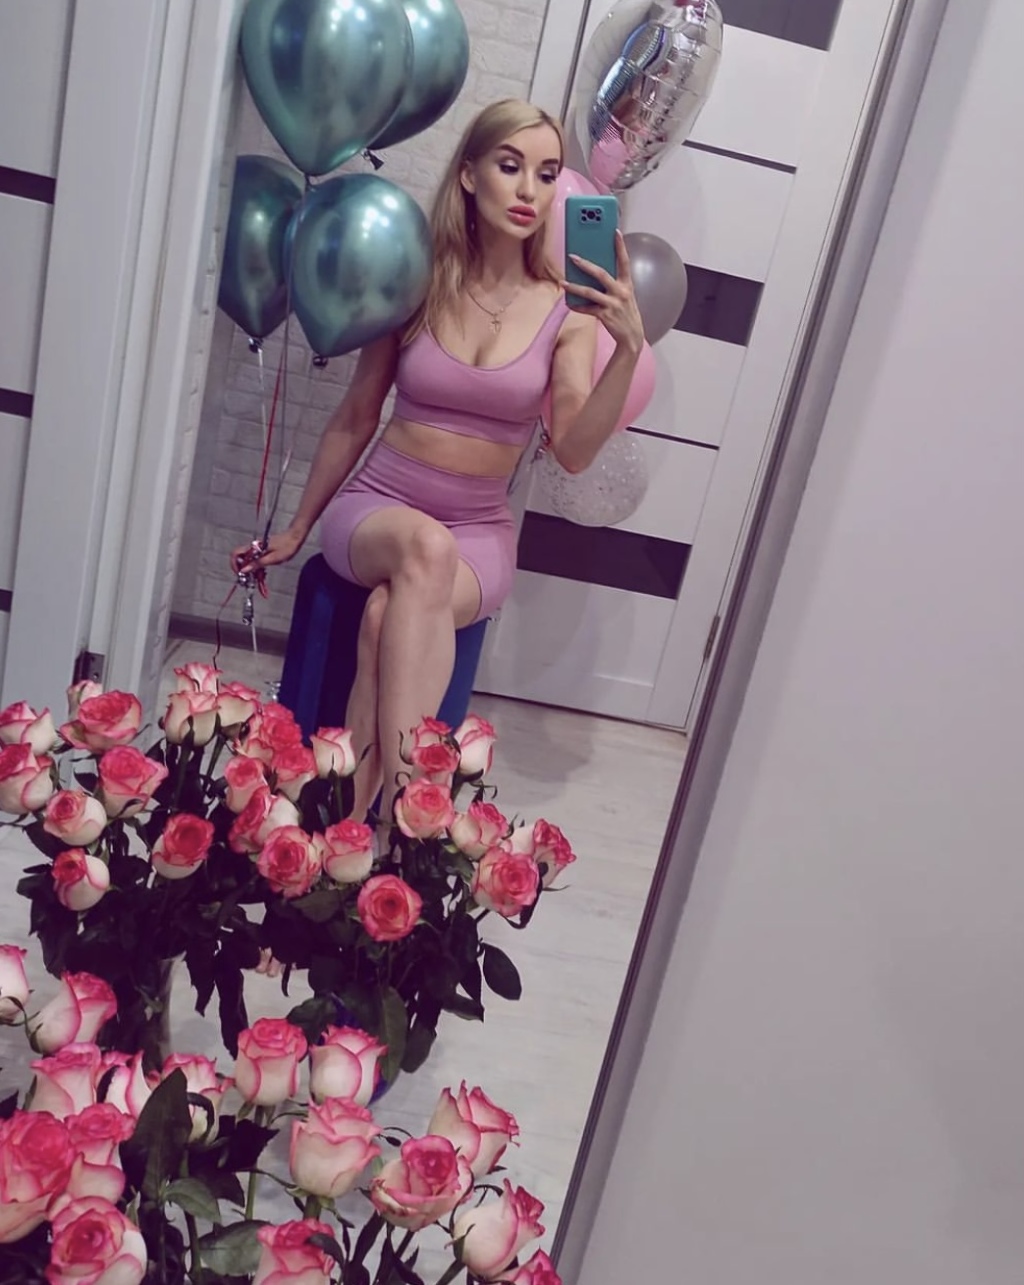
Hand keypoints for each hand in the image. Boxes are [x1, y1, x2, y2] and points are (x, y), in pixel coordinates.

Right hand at [230, 528, 303, 576]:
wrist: (295, 537)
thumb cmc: (287, 547)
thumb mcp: (273, 558)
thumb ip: (258, 564)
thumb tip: (244, 570)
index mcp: (254, 547)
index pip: (236, 553)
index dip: (234, 564)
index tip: (240, 573)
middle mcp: (253, 546)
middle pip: (239, 557)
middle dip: (241, 568)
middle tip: (249, 577)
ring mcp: (257, 548)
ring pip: (246, 558)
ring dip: (249, 568)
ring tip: (257, 576)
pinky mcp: (262, 550)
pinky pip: (253, 558)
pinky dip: (255, 565)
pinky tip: (262, 571)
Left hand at [562, 230, 645, 356]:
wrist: (632, 337)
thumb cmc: (625, 313)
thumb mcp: (624, 296)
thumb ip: (613, 284)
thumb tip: (593, 273)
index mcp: (627, 285)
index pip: (624, 261)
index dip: (620, 246)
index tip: (615, 231)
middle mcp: (621, 292)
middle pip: (601, 274)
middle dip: (585, 264)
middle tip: (572, 257)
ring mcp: (613, 304)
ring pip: (590, 292)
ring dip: (574, 287)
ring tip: (562, 282)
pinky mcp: (605, 316)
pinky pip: (587, 309)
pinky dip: (577, 306)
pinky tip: (569, 303)